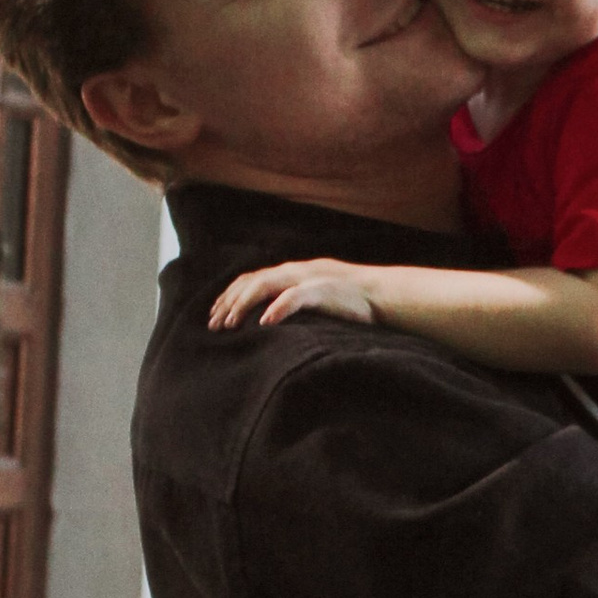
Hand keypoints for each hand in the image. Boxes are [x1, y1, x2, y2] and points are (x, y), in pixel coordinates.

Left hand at [209, 258, 380, 331]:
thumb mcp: (315, 299)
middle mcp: (295, 271)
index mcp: (292, 273)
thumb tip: (270, 320)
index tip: (214, 315)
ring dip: (243, 305)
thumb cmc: (351, 302)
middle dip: (228, 302)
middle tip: (213, 325)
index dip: (230, 295)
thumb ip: (293, 302)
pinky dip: (277, 308)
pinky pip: (294, 297)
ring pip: (265, 285)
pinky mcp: (322, 290)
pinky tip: (264, 322)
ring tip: (229, 324)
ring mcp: (307, 278)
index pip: (251, 279)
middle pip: (251, 281)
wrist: (384, 294)